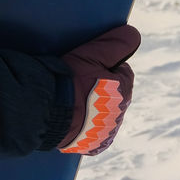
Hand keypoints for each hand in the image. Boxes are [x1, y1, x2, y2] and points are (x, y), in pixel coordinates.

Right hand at [56, 23, 138, 154]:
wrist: (46, 113)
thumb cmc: (70, 81)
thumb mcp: (92, 54)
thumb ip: (115, 43)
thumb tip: (133, 34)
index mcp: (123, 92)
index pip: (123, 72)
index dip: (106, 66)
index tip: (90, 65)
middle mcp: (119, 115)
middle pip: (113, 94)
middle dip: (101, 87)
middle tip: (79, 80)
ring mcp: (105, 133)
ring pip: (104, 114)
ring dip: (94, 107)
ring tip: (73, 98)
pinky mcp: (92, 146)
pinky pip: (93, 133)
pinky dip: (86, 125)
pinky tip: (73, 117)